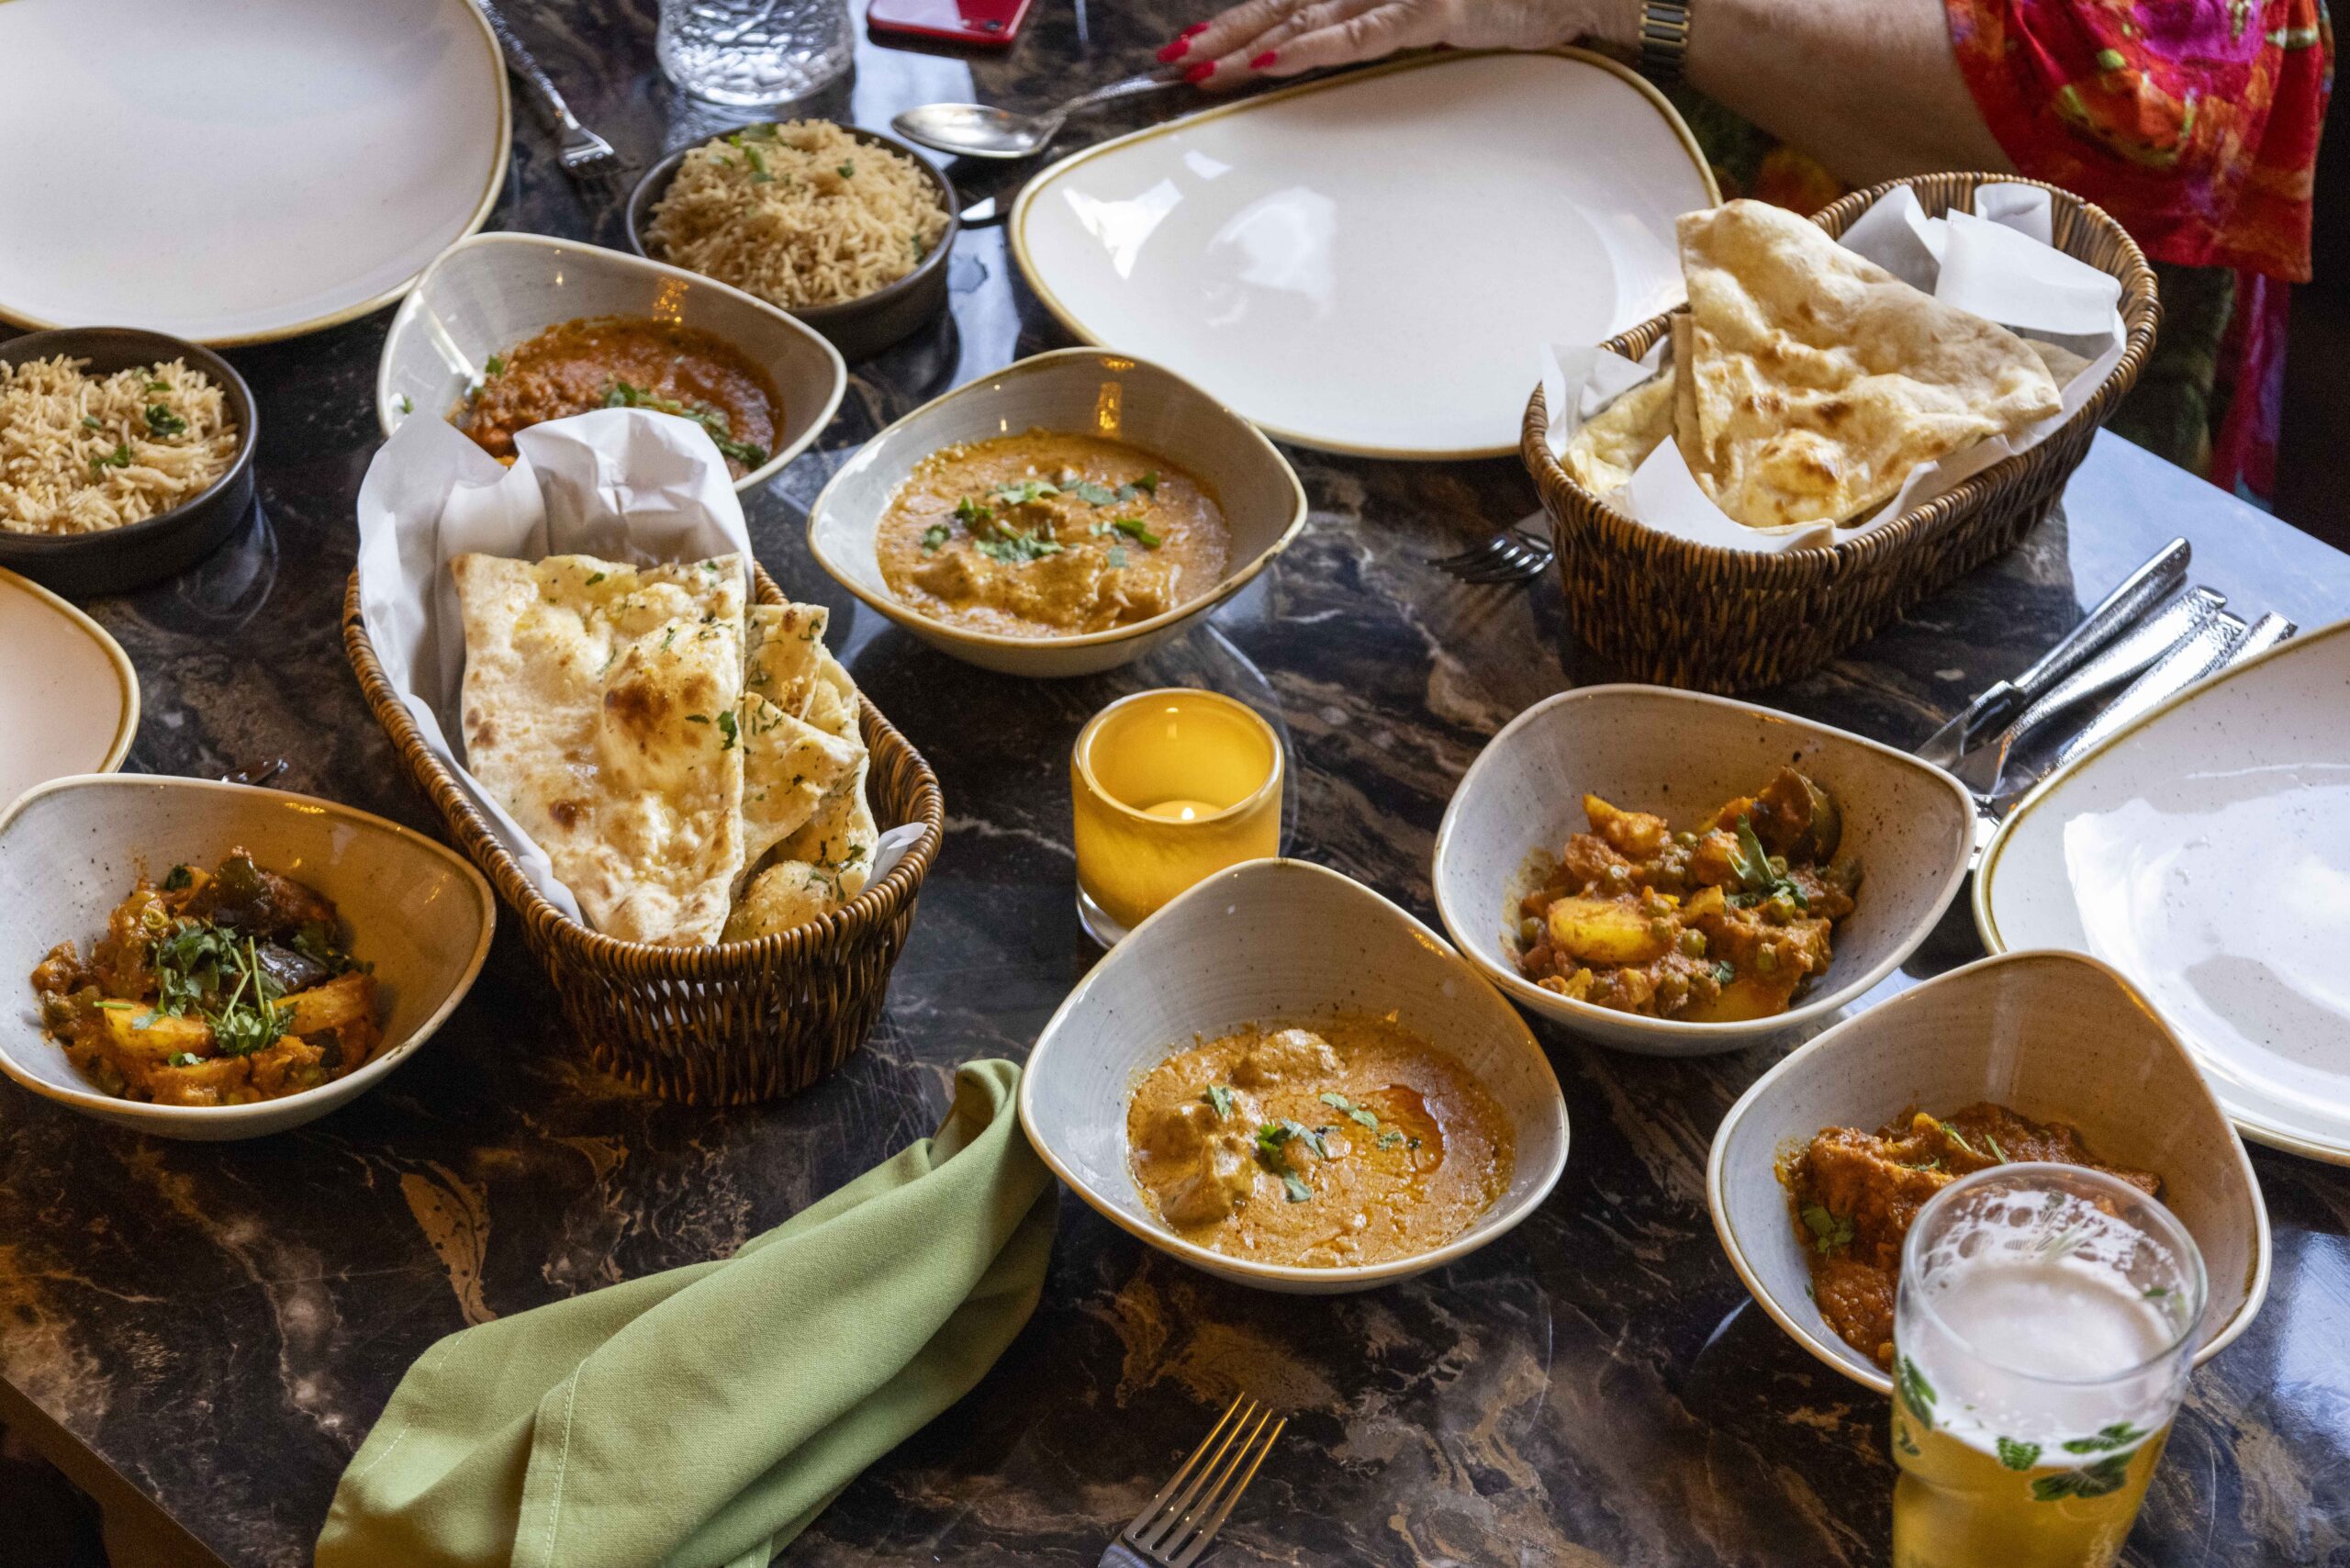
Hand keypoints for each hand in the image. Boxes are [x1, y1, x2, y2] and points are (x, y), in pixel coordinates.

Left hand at [1157, 0, 1639, 89]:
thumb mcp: (1435, 11)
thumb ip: (1382, 25)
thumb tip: (1330, 49)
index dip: (1239, 21)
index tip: (1193, 47)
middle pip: (1285, 2)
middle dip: (1225, 34)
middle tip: (1173, 61)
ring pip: (1310, 13)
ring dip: (1253, 42)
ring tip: (1204, 68)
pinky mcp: (1435, 6)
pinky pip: (1364, 32)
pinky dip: (1318, 45)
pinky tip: (1278, 60)